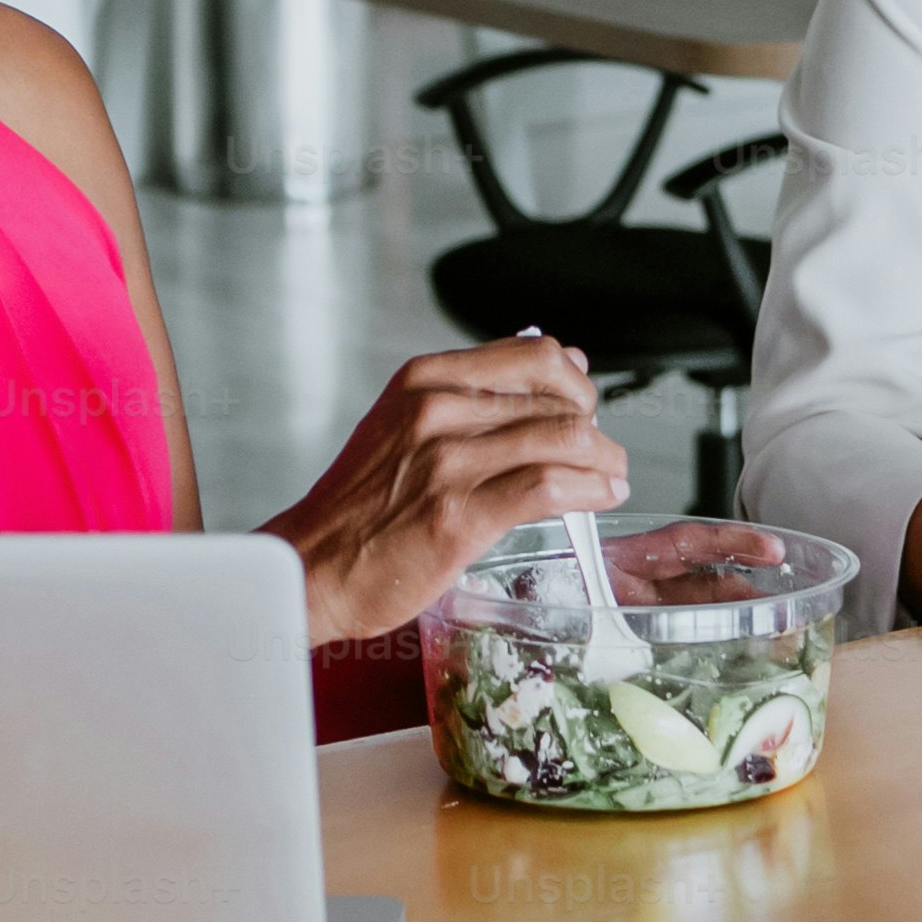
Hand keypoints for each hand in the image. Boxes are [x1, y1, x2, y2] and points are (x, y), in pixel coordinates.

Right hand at [270, 332, 628, 642]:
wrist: (311, 566)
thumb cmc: (360, 506)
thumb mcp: (407, 425)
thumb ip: (480, 396)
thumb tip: (568, 364)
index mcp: (424, 380)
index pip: (535, 355)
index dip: (576, 384)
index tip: (584, 409)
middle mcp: (437, 410)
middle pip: (558, 399)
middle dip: (596, 429)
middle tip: (603, 456)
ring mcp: (448, 462)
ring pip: (564, 439)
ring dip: (604, 462)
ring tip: (610, 479)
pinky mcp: (461, 514)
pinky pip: (551, 486)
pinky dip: (590, 490)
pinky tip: (597, 499)